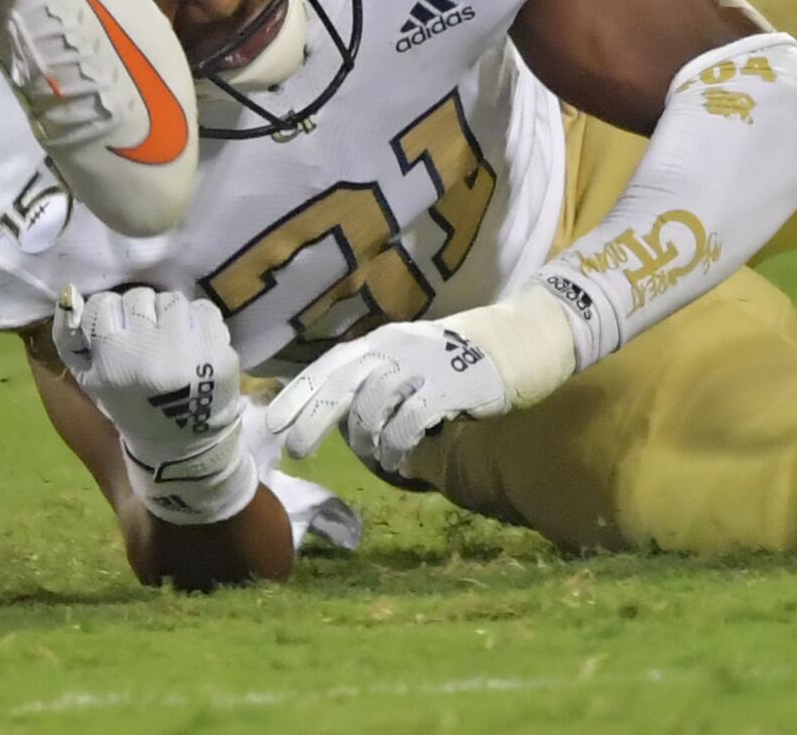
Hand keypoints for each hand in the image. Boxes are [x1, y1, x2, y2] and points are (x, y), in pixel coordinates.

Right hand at [55, 286, 272, 521]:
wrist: (180, 444)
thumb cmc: (130, 407)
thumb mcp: (89, 380)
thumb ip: (69, 339)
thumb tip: (68, 293)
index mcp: (112, 359)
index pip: (103, 304)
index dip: (110, 315)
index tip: (118, 333)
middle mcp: (147, 348)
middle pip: (138, 297)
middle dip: (142, 314)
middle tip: (147, 339)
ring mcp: (186, 347)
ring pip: (172, 300)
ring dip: (171, 316)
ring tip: (172, 343)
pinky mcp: (216, 348)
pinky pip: (204, 309)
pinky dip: (199, 322)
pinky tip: (194, 346)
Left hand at [264, 315, 525, 481]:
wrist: (523, 338)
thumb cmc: (462, 356)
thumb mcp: (413, 359)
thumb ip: (380, 379)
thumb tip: (340, 418)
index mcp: (382, 341)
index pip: (329, 367)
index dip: (299, 394)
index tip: (272, 424)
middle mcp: (395, 347)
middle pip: (341, 384)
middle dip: (313, 418)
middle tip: (295, 451)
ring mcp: (422, 364)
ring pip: (373, 405)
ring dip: (368, 439)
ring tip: (377, 458)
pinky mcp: (451, 385)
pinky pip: (410, 419)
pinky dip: (399, 443)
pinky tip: (399, 459)